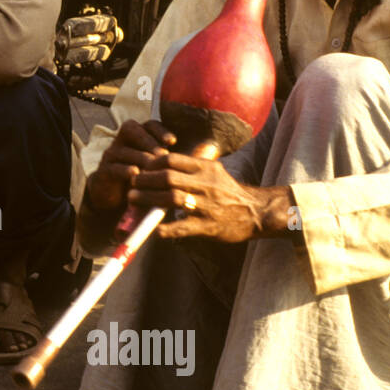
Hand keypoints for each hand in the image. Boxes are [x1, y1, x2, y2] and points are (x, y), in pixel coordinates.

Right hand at [85, 117, 175, 212]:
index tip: (172, 142)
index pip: (147, 124)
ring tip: (153, 168)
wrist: (117, 198)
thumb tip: (206, 150)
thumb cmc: (143, 179)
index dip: (159, 130)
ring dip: (140, 158)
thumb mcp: (158, 166)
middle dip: (148, 141)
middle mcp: (121, 141)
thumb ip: (175, 158)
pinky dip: (125, 170)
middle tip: (163, 155)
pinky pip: (113, 167)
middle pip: (131, 129)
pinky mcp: (103, 172)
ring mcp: (110, 156)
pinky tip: (136, 174)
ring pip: (123, 150)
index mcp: (136, 137)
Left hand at [124, 152, 294, 243]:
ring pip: (172, 199)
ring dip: (148, 199)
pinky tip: (153, 229)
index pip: (172, 159)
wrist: (257, 212)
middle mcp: (206, 184)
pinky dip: (166, 229)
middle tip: (131, 184)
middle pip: (168, 178)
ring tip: (133, 200)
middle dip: (145, 180)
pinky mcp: (208, 226)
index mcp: (206, 168)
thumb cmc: (230, 191)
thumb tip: (162, 161)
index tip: (140, 167)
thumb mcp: (214, 171)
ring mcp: (207, 206)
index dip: (151, 163)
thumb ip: (191, 166)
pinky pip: (183, 228)